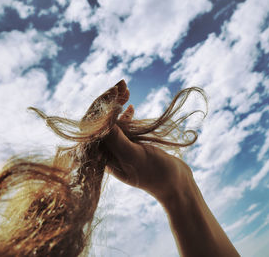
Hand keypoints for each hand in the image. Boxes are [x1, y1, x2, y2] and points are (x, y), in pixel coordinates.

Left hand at [101, 81, 192, 202]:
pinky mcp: (129, 146)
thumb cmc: (156, 174)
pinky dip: (125, 114)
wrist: (176, 184)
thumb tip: (101, 120)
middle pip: (100, 121)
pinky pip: (121, 126)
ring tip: (126, 89)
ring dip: (117, 103)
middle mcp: (106, 153)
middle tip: (122, 84)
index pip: (92, 127)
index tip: (114, 92)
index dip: (101, 106)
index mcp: (101, 157)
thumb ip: (117, 140)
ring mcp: (118, 149)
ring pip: (111, 121)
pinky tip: (131, 107)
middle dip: (109, 100)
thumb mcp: (136, 156)